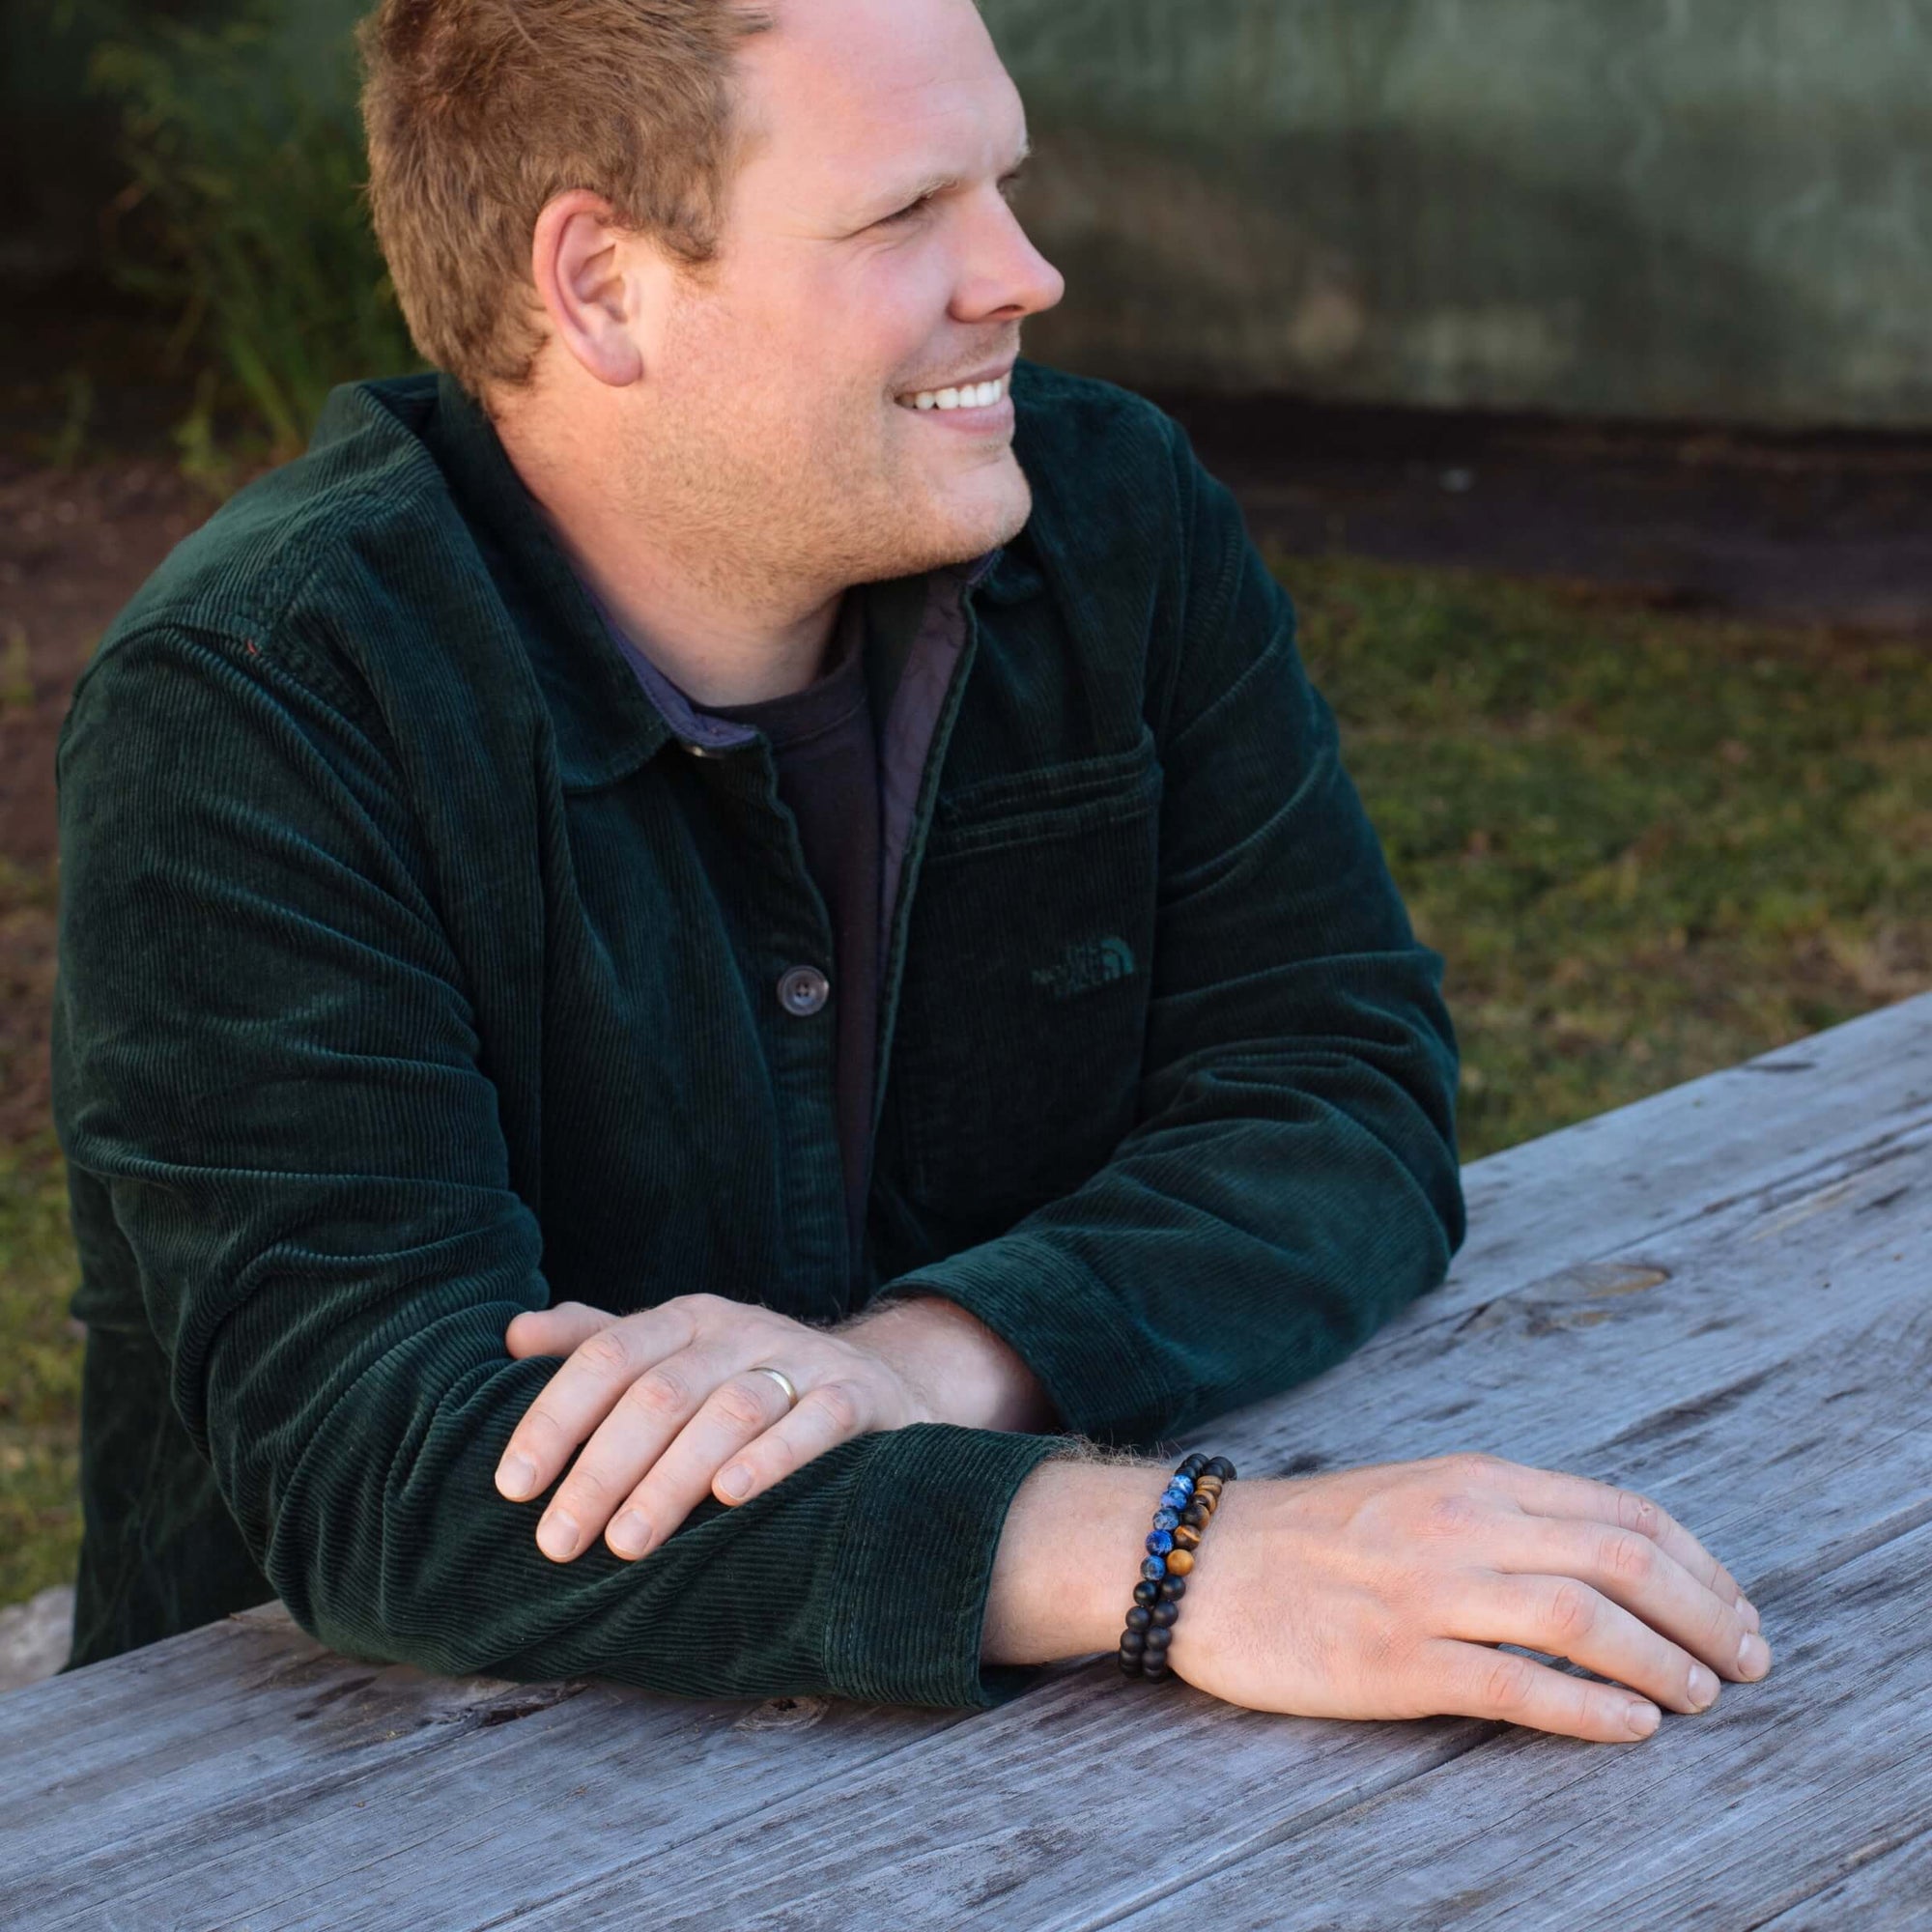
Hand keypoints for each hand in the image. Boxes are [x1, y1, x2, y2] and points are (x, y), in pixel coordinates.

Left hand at [494, 1294, 937, 1562]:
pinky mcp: (856, 1396)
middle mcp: (741, 1331)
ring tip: (627, 1544)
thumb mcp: (676, 1354)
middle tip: (559, 1541)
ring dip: (673, 1478)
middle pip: (660, 1393)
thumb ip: (597, 1345)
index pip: (607, 1355)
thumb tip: (512, 1334)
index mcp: (687, 1319)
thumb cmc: (748, 1381)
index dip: (554, 1417)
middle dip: (602, 1469)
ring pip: (731, 1411)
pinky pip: (815, 1422)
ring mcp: (802, 1361)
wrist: (876, 1383)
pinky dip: (774, 1458)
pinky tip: (731, 1498)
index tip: (513, 1486)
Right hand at [1165, 1451, 1770, 1743]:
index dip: (1701, 1564)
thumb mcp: (1416, 1492)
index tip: (1737, 1607)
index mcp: (1473, 1479)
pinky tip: (1631, 1730)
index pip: (1622, 1512)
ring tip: (1704, 1699)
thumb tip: (1604, 1561)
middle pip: (1623, 1562)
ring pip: (1585, 1621)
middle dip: (1708, 1616)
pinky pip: (1517, 1686)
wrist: (1196, 1558)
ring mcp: (1430, 1592)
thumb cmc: (1309, 1533)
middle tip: (1751, 1663)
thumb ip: (1503, 1516)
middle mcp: (1462, 1524)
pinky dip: (1591, 1711)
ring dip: (1666, 1665)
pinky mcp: (1396, 1661)